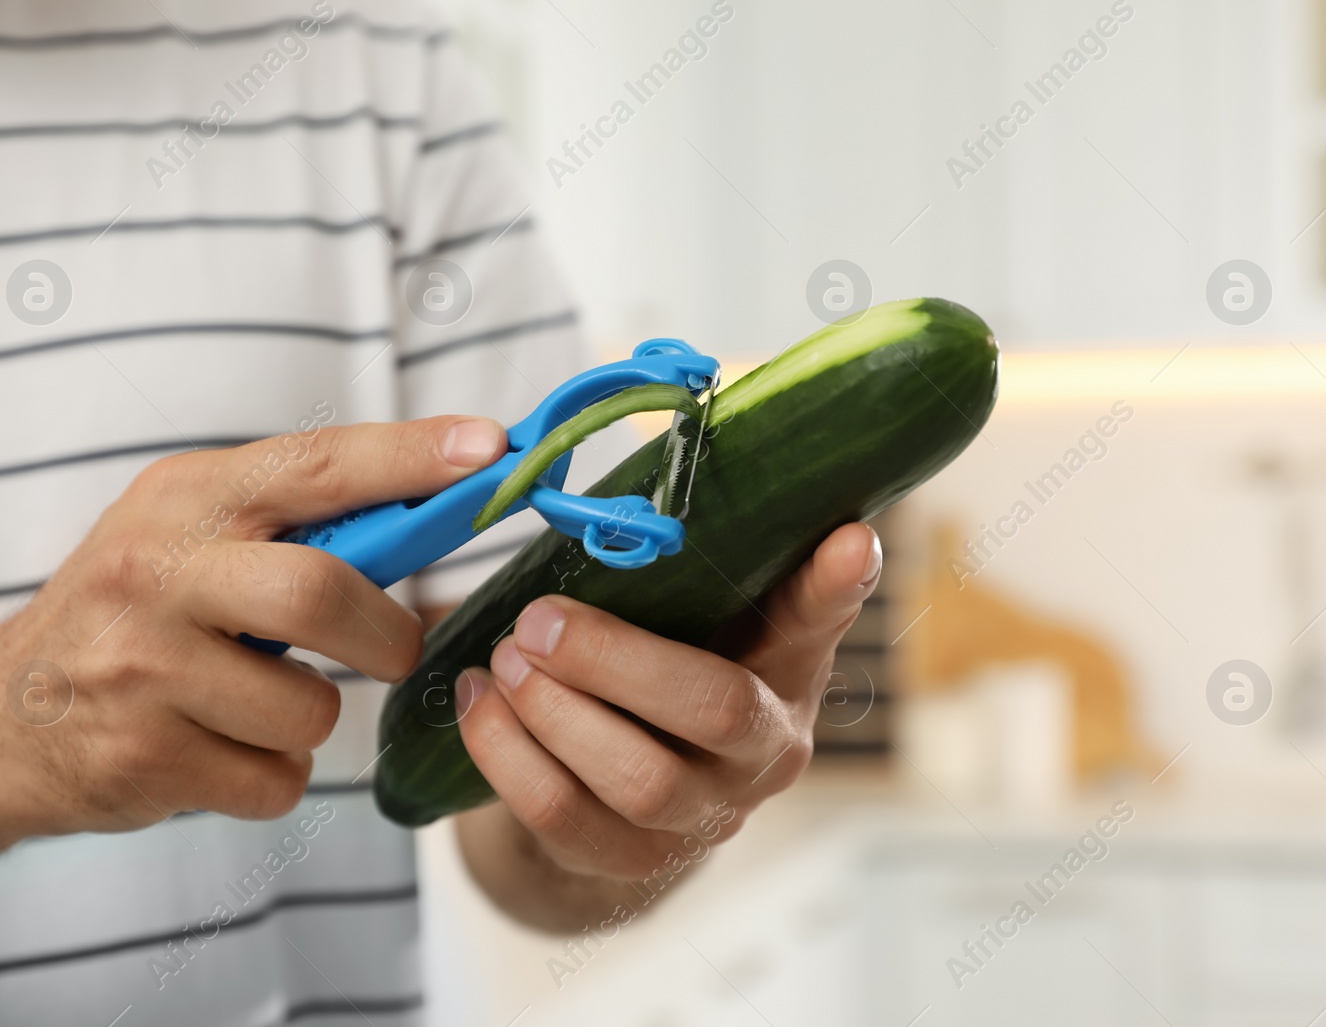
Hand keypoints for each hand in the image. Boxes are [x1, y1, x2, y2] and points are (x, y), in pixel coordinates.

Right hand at [0, 415, 507, 848]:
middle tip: (394, 648)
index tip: (488, 448)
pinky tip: (222, 749)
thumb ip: (296, 523)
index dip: (408, 457)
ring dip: (314, 718)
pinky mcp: (142, 756)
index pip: (314, 464)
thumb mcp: (193, 534)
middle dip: (386, 634)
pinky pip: (275, 780)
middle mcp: (156, 571)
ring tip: (258, 703)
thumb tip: (437, 520)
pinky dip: (274, 775)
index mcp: (187, 498)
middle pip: (321, 595)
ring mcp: (142, 668)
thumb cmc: (131, 612)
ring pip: (310, 709)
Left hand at [454, 522, 881, 883]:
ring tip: (502, 658)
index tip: (850, 540)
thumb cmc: (661, 669)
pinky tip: (475, 704)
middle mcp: (767, 753)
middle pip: (713, 709)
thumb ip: (706, 559)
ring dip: (554, 712)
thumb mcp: (694, 615)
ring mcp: (704, 818)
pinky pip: (564, 816)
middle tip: (536, 619)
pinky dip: (507, 755)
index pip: (817, 622)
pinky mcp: (630, 863)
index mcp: (789, 672)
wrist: (620, 801)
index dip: (835, 586)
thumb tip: (674, 462)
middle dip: (613, 660)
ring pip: (638, 778)